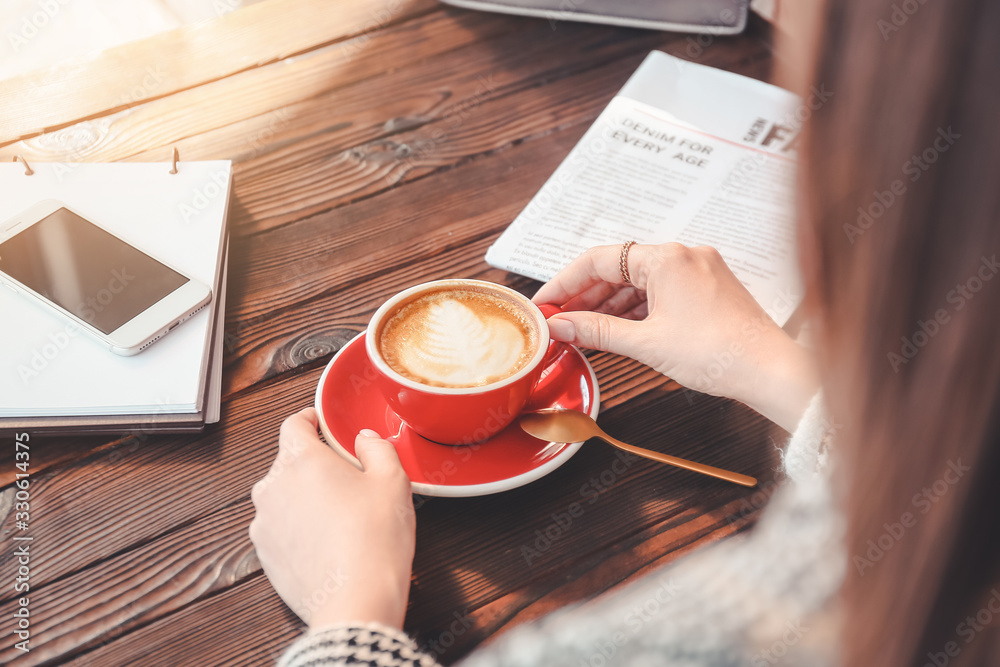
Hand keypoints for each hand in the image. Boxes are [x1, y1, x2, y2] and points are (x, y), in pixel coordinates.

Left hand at [249, 409, 414, 630]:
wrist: (354, 601)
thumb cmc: (375, 539)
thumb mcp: (392, 481)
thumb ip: (377, 448)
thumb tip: (365, 439)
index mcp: (300, 459)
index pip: (293, 424)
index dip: (309, 420)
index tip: (320, 424)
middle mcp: (272, 486)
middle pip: (289, 462)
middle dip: (314, 465)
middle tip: (347, 480)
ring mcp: (263, 522)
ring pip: (283, 496)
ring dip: (304, 498)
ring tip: (339, 518)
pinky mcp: (263, 554)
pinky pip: (279, 528)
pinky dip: (298, 528)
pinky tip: (327, 543)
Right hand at [533, 243, 817, 430]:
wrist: (770, 371)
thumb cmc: (718, 354)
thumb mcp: (646, 343)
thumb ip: (597, 330)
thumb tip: (561, 324)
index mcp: (667, 258)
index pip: (600, 260)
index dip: (565, 282)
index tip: (544, 303)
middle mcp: (684, 255)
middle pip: (619, 268)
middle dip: (586, 296)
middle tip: (559, 321)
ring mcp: (699, 270)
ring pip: (640, 281)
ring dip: (610, 304)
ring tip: (584, 330)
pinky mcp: (709, 288)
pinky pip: (661, 290)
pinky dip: (637, 309)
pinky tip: (619, 329)